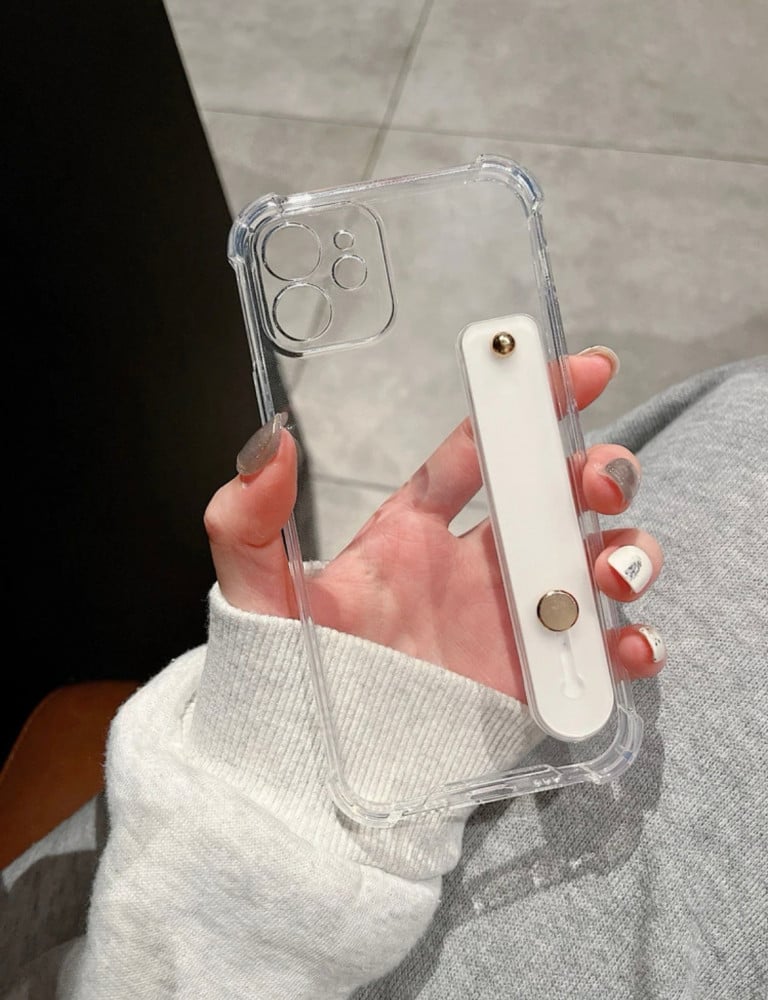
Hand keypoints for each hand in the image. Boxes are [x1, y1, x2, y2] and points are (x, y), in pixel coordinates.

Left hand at [205, 349, 664, 701]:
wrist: (315, 771)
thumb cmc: (291, 673)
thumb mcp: (259, 590)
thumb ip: (248, 518)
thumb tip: (269, 444)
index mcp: (416, 530)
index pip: (479, 449)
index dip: (525, 403)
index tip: (579, 369)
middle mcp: (475, 565)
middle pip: (556, 497)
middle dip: (596, 473)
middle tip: (599, 480)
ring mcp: (512, 621)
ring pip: (596, 564)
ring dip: (626, 552)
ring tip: (610, 571)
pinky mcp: (538, 680)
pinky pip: (604, 653)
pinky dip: (632, 645)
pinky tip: (628, 646)